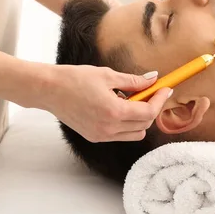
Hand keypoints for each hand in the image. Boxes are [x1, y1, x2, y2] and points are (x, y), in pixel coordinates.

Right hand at [42, 65, 171, 141]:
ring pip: (135, 134)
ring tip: (132, 101)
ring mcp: (101, 136)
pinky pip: (121, 135)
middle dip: (152, 108)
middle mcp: (109, 129)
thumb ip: (134, 81)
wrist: (48, 90)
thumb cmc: (75, 79)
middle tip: (152, 92)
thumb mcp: (108, 75)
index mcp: (114, 112)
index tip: (166, 89)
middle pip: (145, 125)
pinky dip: (127, 124)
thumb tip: (153, 79)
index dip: (160, 100)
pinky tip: (119, 107)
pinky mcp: (94, 137)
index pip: (149, 112)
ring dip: (141, 119)